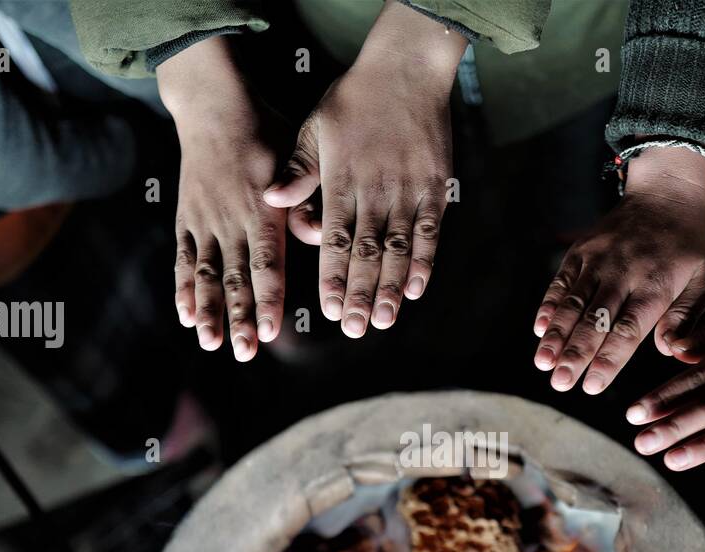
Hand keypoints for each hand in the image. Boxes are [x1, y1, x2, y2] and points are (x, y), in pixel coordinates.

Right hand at [159, 37, 286, 360]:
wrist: (212, 106)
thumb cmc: (265, 132)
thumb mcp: (295, 155)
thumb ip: (305, 196)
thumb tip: (316, 233)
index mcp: (263, 209)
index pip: (266, 263)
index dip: (267, 299)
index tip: (269, 330)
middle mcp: (231, 220)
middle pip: (235, 278)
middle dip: (239, 318)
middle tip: (243, 353)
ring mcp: (205, 221)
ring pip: (206, 274)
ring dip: (209, 311)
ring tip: (211, 344)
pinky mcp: (187, 219)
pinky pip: (183, 259)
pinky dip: (184, 288)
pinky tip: (187, 316)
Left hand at [262, 0, 464, 336]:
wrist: (404, 69)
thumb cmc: (353, 100)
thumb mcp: (315, 128)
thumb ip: (298, 170)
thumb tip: (270, 198)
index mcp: (341, 181)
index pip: (335, 239)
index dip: (334, 277)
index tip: (331, 309)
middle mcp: (375, 191)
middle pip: (367, 253)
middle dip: (361, 294)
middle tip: (356, 329)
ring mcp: (407, 191)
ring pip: (398, 248)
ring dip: (391, 287)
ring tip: (385, 320)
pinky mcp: (434, 187)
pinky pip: (430, 231)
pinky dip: (424, 261)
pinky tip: (417, 289)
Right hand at [533, 144, 704, 393]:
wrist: (667, 191)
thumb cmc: (690, 244)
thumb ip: (686, 317)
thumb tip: (669, 351)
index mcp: (656, 285)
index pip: (628, 330)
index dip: (608, 360)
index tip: (592, 386)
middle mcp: (623, 273)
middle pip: (594, 321)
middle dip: (575, 355)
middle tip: (560, 383)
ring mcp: (598, 260)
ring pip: (572, 304)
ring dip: (556, 336)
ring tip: (543, 364)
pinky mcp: (581, 251)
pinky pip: (561, 282)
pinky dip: (548, 306)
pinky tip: (538, 330)